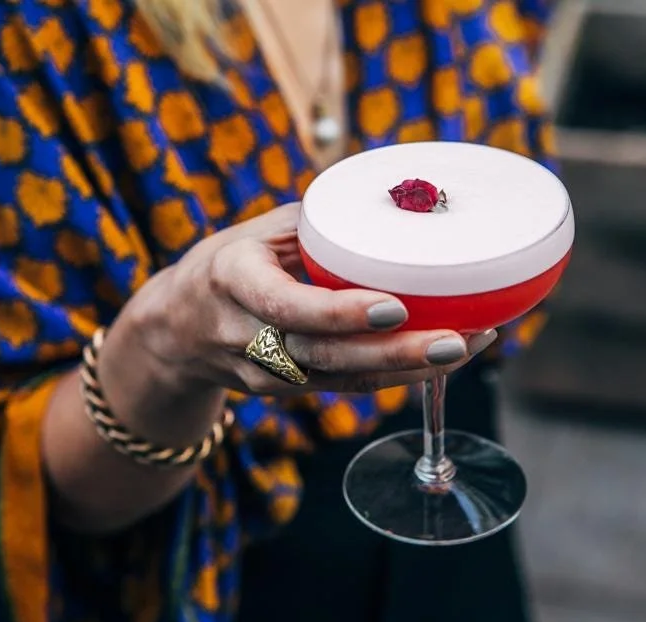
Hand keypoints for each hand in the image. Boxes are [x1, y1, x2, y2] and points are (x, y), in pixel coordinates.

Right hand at [113, 203, 494, 397]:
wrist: (175, 331)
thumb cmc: (225, 267)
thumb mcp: (253, 234)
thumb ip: (313, 227)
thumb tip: (398, 204)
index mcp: (231, 280)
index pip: (285, 305)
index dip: (340, 311)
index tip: (394, 304)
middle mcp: (244, 336)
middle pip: (325, 356)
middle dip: (397, 353)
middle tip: (459, 339)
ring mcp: (265, 374)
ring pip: (344, 381)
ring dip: (411, 368)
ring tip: (470, 344)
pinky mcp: (287, 393)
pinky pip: (346, 388)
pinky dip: (398, 376)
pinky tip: (442, 357)